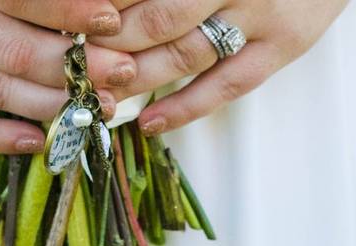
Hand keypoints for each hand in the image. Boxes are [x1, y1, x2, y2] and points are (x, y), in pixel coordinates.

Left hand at [95, 0, 348, 133]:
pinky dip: (184, 108)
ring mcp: (262, 15)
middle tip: (74, 65)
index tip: (71, 25)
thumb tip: (105, 4)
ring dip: (137, 79)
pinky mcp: (284, 45)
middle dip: (110, 46)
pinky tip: (148, 124)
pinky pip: (227, 85)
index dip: (102, 9)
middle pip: (158, 18)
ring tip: (100, 96)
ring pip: (185, 54)